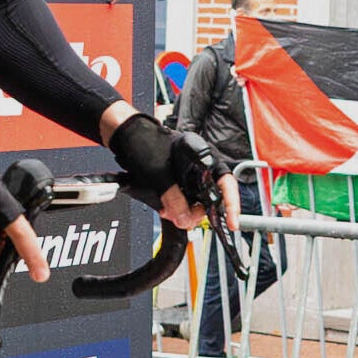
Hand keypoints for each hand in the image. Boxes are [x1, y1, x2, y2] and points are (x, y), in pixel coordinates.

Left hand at [109, 115, 234, 234]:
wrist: (125, 136)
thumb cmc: (143, 141)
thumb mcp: (159, 173)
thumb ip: (173, 197)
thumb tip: (185, 219)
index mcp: (203, 154)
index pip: (225, 182)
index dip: (231, 203)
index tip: (232, 221)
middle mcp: (200, 164)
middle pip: (211, 196)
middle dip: (198, 211)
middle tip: (185, 219)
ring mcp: (189, 173)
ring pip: (196, 201)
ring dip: (185, 212)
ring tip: (170, 213)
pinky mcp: (178, 181)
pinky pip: (183, 199)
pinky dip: (176, 208)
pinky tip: (166, 210)